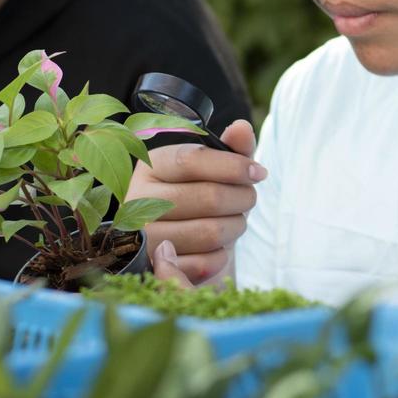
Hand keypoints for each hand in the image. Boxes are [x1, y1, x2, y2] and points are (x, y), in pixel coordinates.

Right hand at [130, 119, 264, 284]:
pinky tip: (218, 247)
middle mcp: (139, 199)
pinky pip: (206, 262)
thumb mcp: (217, 169)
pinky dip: (222, 255)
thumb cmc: (202, 197)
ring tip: (234, 220)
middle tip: (248, 198)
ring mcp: (145, 237)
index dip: (232, 166)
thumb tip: (242, 128)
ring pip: (210, 232)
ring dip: (236, 226)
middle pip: (209, 197)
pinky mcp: (156, 270)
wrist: (184, 244)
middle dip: (242, 198)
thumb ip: (232, 149)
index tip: (258, 172)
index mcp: (152, 166)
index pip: (192, 160)